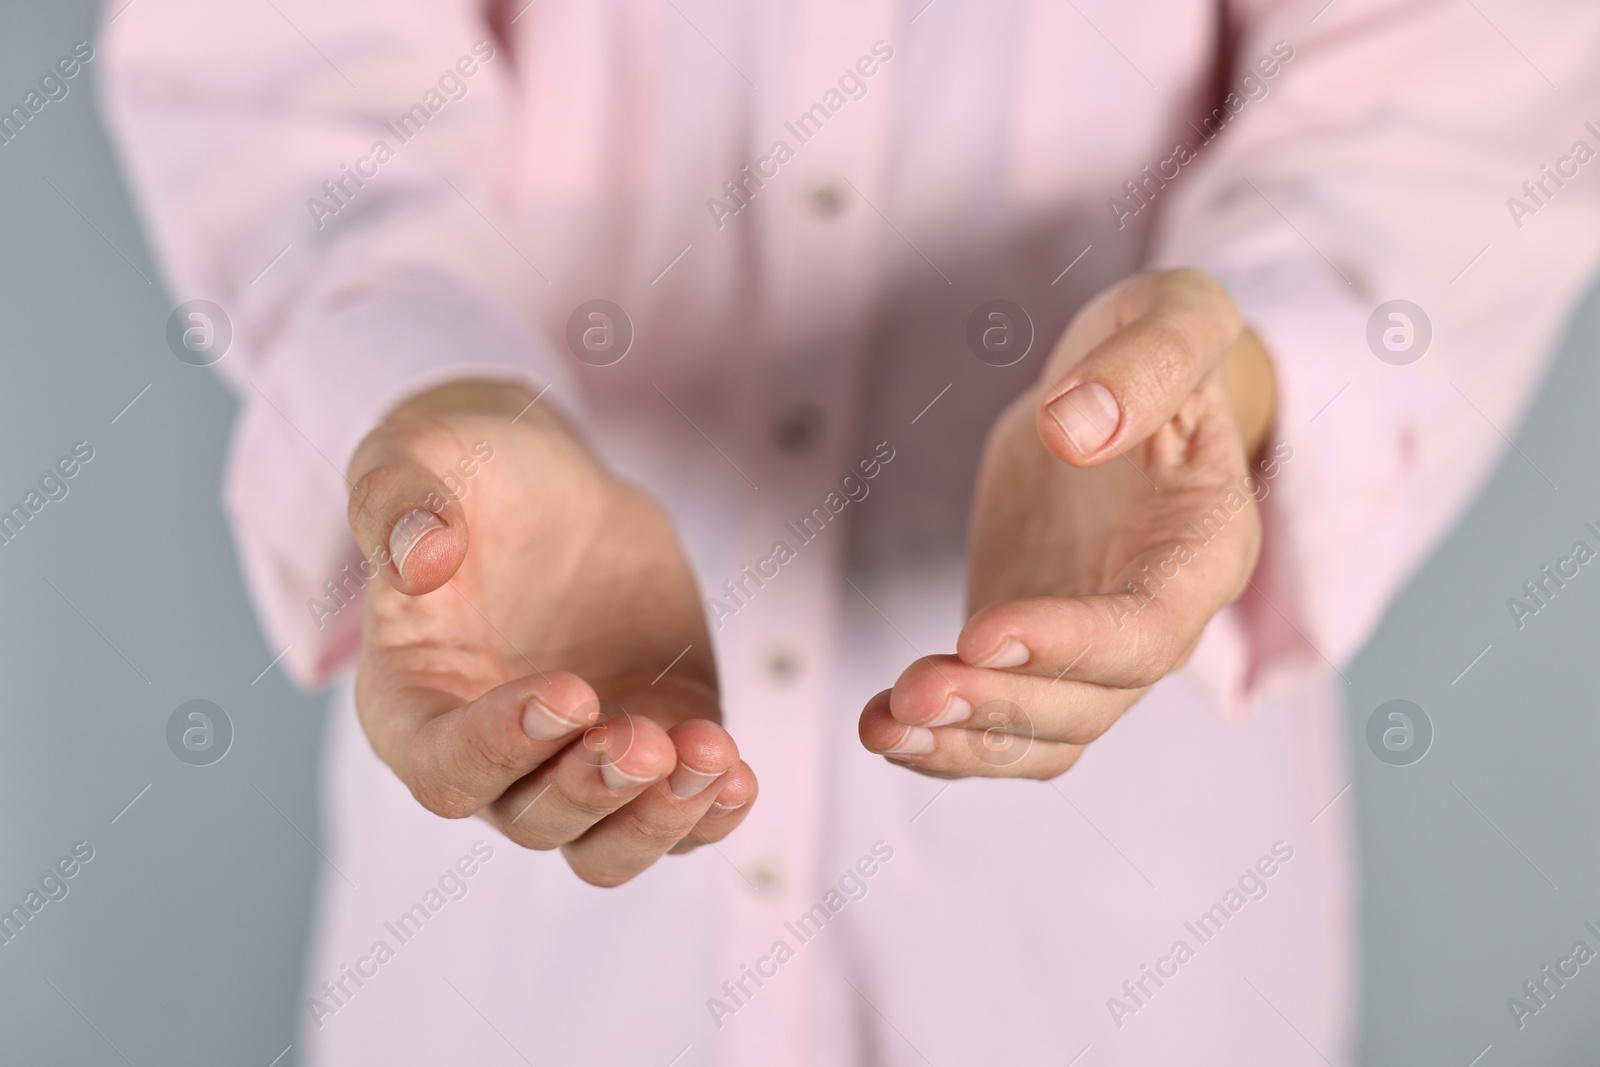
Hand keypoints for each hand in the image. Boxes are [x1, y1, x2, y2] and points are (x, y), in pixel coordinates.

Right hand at [346, 381, 755, 884]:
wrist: (551, 490)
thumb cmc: (464, 476)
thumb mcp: (415, 456)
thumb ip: (397, 500)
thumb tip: (420, 555)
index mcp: (412, 705)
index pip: (443, 767)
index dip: (499, 748)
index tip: (566, 695)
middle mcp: (490, 758)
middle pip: (534, 819)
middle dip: (593, 789)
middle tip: (643, 739)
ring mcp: (575, 763)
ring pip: (608, 845)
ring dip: (659, 819)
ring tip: (711, 755)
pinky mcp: (652, 747)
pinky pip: (679, 816)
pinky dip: (711, 811)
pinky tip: (739, 772)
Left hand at [860, 269, 1277, 777]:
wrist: (1121, 384)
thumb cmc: (1160, 344)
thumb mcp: (1175, 316)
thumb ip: (1146, 363)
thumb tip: (1074, 429)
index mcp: (1206, 545)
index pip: (1151, 626)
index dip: (1072, 643)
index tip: (983, 633)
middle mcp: (1161, 615)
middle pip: (1095, 702)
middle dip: (1004, 706)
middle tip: (914, 692)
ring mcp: (1094, 643)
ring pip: (1048, 735)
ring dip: (967, 743)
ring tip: (885, 724)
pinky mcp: (1034, 647)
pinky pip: (1002, 721)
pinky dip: (944, 740)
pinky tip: (881, 723)